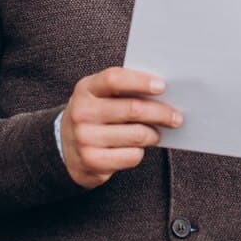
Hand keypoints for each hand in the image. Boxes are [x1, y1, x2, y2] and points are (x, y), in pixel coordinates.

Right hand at [60, 67, 181, 188]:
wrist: (64, 147)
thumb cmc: (95, 116)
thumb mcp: (100, 97)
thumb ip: (124, 91)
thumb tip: (163, 93)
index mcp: (85, 89)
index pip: (114, 79)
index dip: (140, 81)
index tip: (162, 86)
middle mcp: (81, 112)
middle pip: (132, 109)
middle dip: (161, 113)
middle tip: (176, 117)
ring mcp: (84, 138)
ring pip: (136, 135)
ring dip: (153, 135)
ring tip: (156, 133)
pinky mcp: (92, 161)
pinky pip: (131, 156)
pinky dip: (140, 152)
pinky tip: (136, 149)